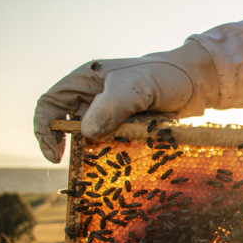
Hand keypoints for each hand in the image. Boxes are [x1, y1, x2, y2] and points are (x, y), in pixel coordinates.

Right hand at [33, 40, 217, 162]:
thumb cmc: (165, 77)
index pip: (50, 104)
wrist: (197, 83)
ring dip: (96, 152)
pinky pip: (111, 144)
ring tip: (108, 163)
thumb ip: (111, 106)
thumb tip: (85, 132)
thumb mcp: (137, 87)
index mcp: (85, 80)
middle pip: (67, 125)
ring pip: (90, 138)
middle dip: (72, 146)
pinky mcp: (126, 126)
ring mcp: (109, 112)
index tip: (55, 155)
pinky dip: (114, 154)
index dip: (44, 129)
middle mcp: (92, 96)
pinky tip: (125, 161)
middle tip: (82, 165)